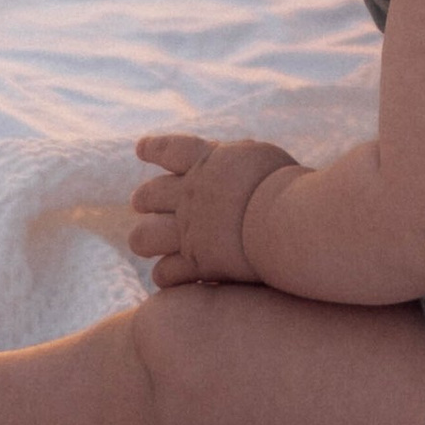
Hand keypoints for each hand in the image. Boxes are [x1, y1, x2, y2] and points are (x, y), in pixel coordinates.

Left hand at [128, 132, 301, 284]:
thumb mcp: (259, 156)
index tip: (141, 148)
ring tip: (145, 241)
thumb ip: (239, 158)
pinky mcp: (196, 264)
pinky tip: (168, 276)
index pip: (171, 149)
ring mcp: (189, 230)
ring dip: (144, 238)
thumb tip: (234, 154)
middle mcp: (190, 195)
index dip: (154, 148)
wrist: (284, 219)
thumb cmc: (284, 183)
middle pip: (149, 195)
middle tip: (140, 201)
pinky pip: (164, 274)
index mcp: (207, 162)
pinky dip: (165, 275)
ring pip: (143, 237)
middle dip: (144, 198)